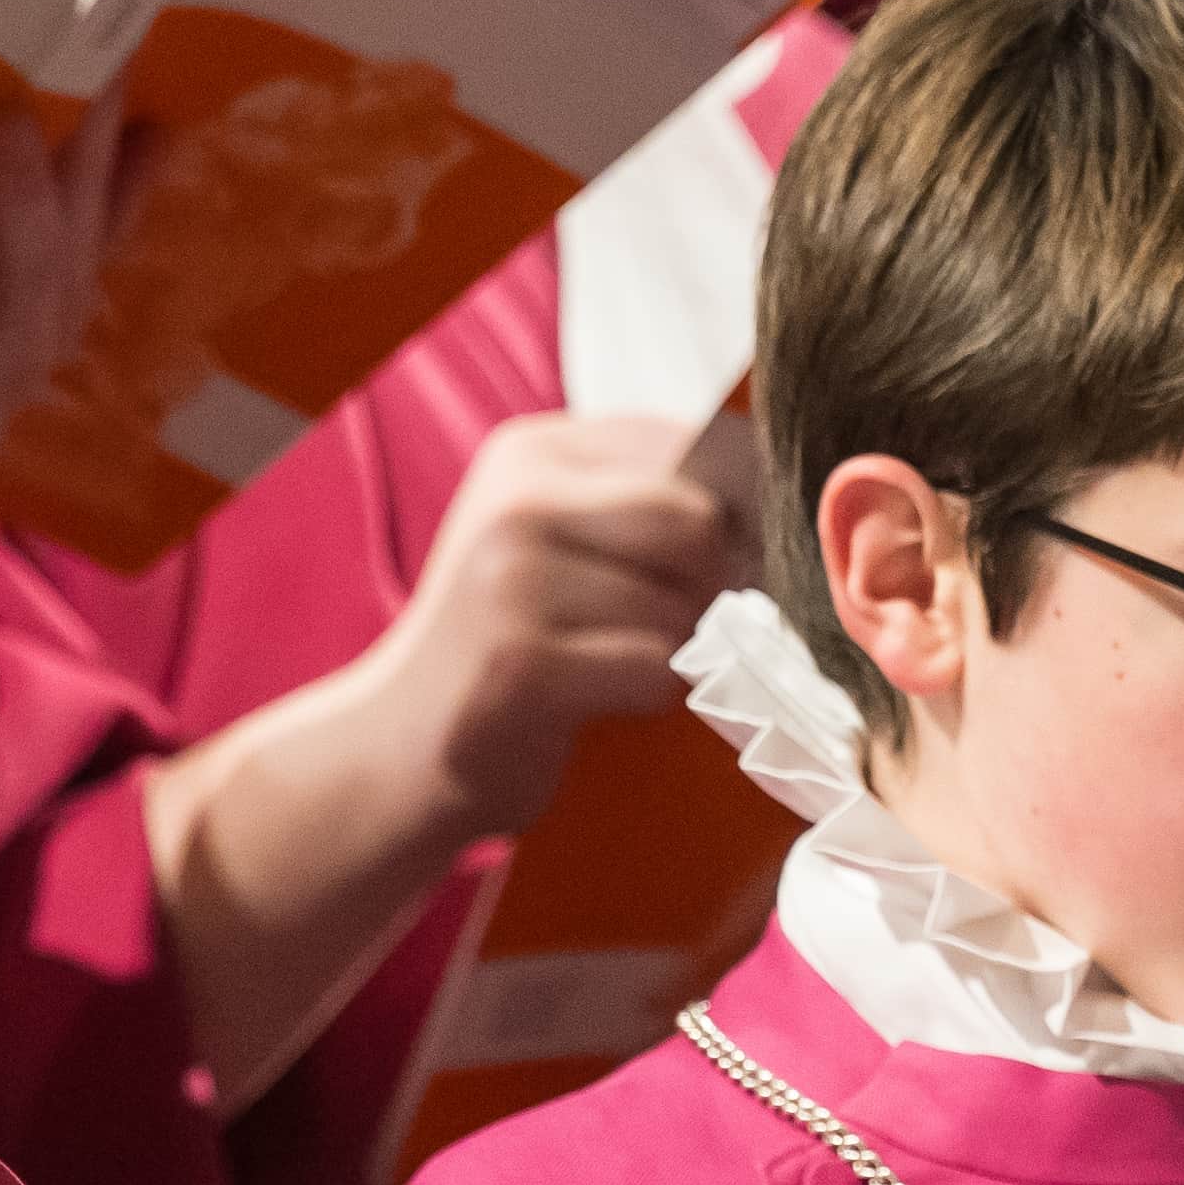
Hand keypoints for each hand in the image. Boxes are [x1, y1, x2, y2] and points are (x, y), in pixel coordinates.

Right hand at [347, 408, 740, 830]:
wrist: (401, 739)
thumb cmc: (508, 635)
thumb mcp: (557, 536)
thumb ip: (647, 500)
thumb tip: (782, 504)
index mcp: (533, 450)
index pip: (693, 444)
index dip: (735, 508)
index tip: (716, 559)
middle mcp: (517, 500)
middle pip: (697, 521)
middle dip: (707, 582)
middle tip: (664, 619)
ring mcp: (513, 581)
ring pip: (682, 606)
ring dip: (671, 650)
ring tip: (605, 661)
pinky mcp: (522, 663)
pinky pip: (655, 669)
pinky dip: (647, 694)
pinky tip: (594, 696)